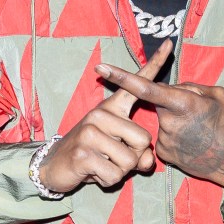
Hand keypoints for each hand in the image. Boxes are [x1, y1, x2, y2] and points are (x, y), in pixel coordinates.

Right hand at [38, 39, 172, 192]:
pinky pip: (114, 174)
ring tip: (102, 164)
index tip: (170, 43)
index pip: (136, 84)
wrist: (53, 165)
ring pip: (130, 160)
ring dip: (120, 171)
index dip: (155, 64)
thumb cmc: (92, 154)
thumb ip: (140, 154)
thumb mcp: (119, 152)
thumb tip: (147, 161)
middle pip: (144, 140)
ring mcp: (90, 132)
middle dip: (134, 157)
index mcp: (112, 108)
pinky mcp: (83, 153)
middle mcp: (101, 114)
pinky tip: (94, 173)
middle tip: (113, 157)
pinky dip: (108, 180)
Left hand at [94, 61, 223, 195]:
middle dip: (172, 102)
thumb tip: (169, 88)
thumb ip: (188, 87)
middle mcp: (169, 123)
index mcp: (182, 104)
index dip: (121, 77)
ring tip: (197, 131)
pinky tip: (191, 143)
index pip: (145, 88)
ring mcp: (164, 140)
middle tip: (197, 113)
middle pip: (160, 102)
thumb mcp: (217, 95)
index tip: (101, 68)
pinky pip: (164, 136)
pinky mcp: (164, 154)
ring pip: (162, 120)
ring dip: (175, 121)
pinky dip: (175, 135)